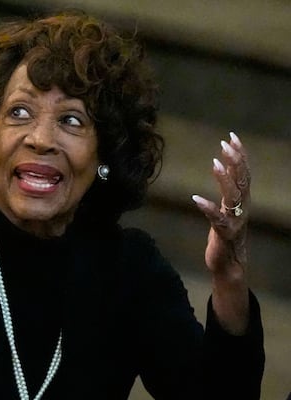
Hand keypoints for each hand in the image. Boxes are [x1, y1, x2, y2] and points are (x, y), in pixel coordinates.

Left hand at [192, 131, 249, 333]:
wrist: (228, 265)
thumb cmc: (224, 235)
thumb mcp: (226, 210)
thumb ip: (227, 193)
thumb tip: (223, 170)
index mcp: (242, 201)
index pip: (244, 173)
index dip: (240, 155)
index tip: (232, 137)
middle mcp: (242, 209)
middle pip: (242, 180)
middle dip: (236, 160)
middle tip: (226, 144)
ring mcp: (234, 221)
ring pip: (233, 197)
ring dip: (224, 179)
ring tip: (215, 163)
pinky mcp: (224, 234)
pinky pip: (216, 219)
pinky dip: (207, 208)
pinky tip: (196, 199)